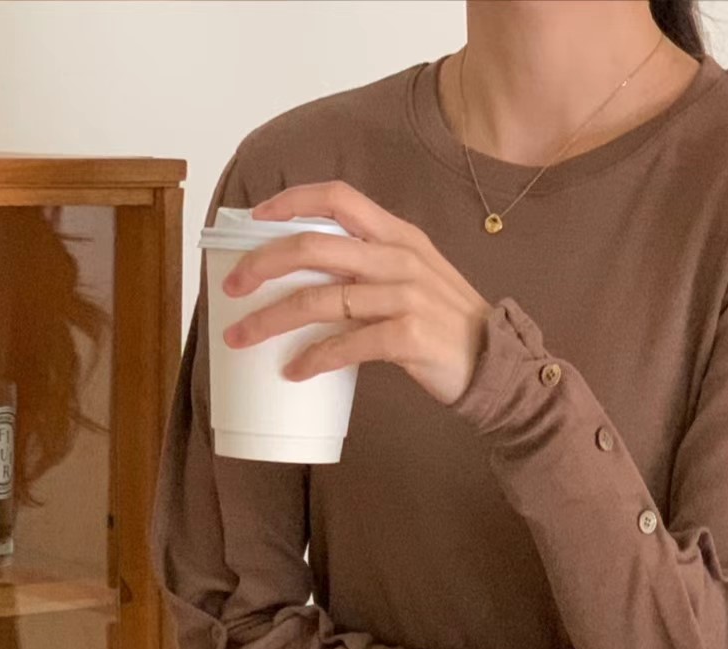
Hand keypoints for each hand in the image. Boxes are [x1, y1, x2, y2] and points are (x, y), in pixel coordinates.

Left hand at [221, 179, 489, 403]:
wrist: (497, 366)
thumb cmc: (446, 326)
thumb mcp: (412, 279)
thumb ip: (369, 268)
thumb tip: (307, 279)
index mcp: (398, 235)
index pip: (337, 198)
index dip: (290, 202)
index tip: (253, 221)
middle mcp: (399, 257)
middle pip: (314, 247)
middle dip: (262, 265)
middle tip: (231, 287)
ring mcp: (405, 296)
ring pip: (320, 299)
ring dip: (272, 320)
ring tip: (243, 339)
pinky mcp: (409, 336)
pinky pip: (347, 344)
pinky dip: (314, 358)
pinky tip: (294, 370)